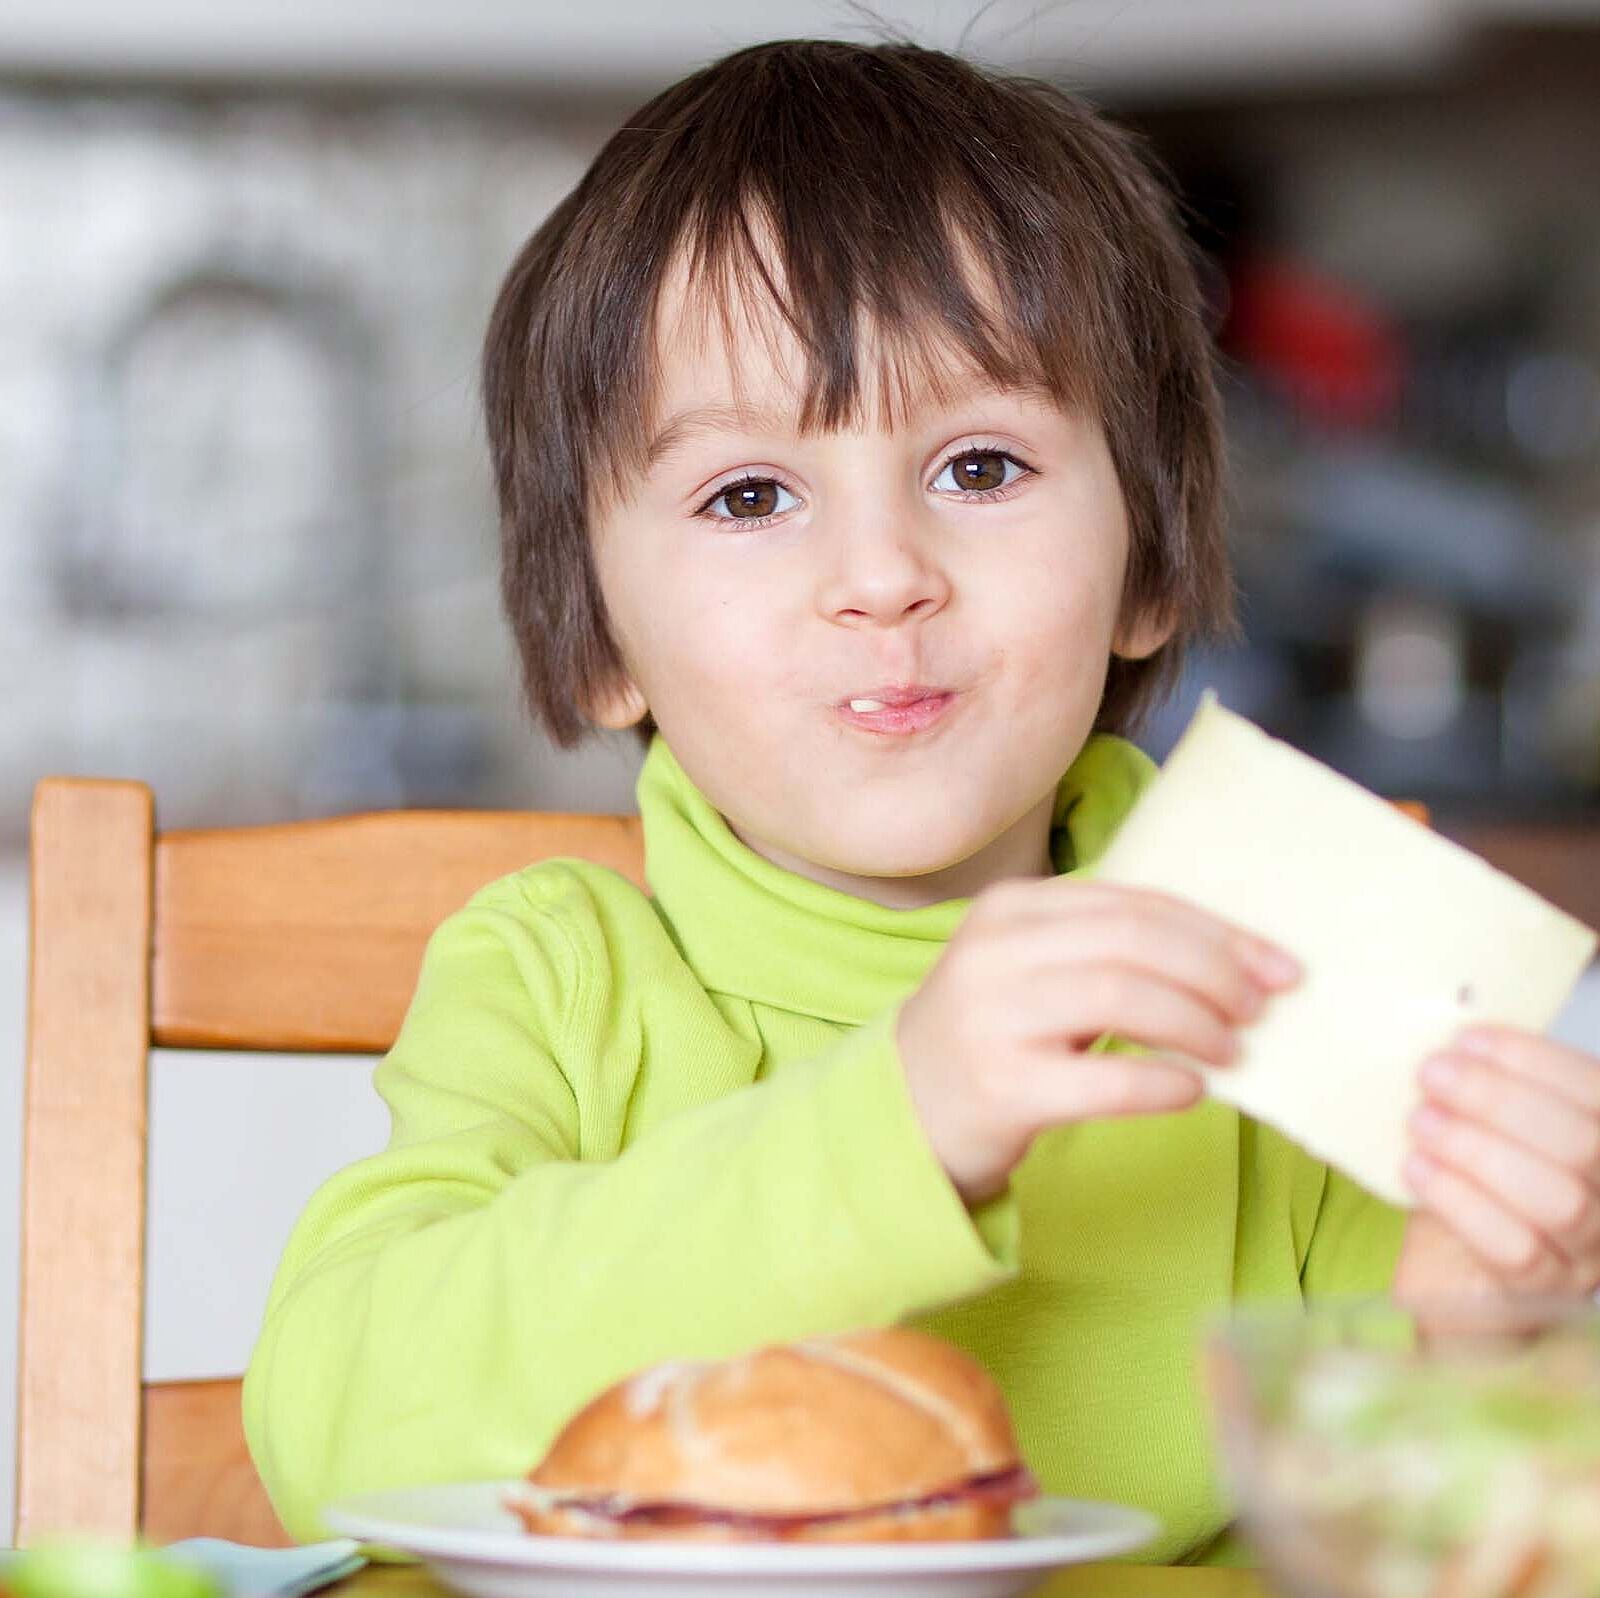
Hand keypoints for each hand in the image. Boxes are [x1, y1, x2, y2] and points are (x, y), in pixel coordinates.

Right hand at [894, 878, 1300, 1204]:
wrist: (904, 1110)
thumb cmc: (993, 1035)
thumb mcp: (1031, 967)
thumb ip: (1106, 947)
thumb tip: (1237, 961)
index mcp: (1010, 909)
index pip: (1134, 903)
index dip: (1217, 931)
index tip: (1277, 965)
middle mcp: (994, 953)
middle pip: (1133, 941)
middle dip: (1215, 972)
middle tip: (1260, 1009)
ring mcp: (992, 1019)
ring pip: (1121, 996)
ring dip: (1196, 1023)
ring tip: (1232, 1051)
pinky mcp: (1001, 1088)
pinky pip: (1104, 1080)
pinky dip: (1162, 1083)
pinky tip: (1192, 1091)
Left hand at [1397, 1025, 1599, 1297]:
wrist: (1458, 1255)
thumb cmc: (1481, 1166)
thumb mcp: (1497, 1117)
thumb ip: (1496, 1083)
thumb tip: (1453, 1041)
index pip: (1596, 1090)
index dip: (1535, 1060)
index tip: (1466, 1038)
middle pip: (1582, 1145)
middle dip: (1499, 1100)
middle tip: (1432, 1073)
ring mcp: (1589, 1249)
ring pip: (1557, 1200)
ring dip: (1479, 1150)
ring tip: (1421, 1120)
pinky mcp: (1547, 1289)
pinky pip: (1515, 1250)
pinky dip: (1461, 1201)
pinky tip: (1417, 1168)